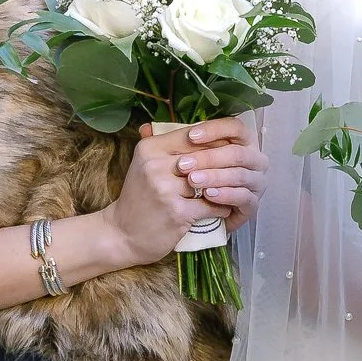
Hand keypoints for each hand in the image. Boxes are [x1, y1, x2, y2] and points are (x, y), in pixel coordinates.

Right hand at [109, 120, 261, 267]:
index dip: (213, 141)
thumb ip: (166, 146)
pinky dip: (221, 207)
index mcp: (150, 149)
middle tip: (240, 168)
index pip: (191, 135)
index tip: (228, 147)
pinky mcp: (177, 212)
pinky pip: (210, 205)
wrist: (122, 233)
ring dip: (226, 186)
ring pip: (210, 181)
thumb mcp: (144, 165)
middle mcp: (155, 166)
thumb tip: (195, 127)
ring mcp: (166, 189)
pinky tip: (226, 207)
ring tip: (236, 188)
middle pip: (203, 157)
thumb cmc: (138, 198)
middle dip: (224, 164)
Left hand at [167, 118, 265, 225]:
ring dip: (215, 176)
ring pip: (240, 174)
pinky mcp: (251, 206)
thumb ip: (169, 143)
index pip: (234, 127)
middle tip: (182, 166)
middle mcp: (252, 159)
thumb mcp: (177, 161)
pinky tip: (208, 196)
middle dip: (209, 157)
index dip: (214, 130)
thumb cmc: (186, 184)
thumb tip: (145, 128)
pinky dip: (226, 195)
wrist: (193, 217)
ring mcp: (255, 182)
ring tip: (192, 181)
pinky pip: (244, 198)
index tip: (190, 137)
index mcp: (238, 142)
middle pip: (237, 152)